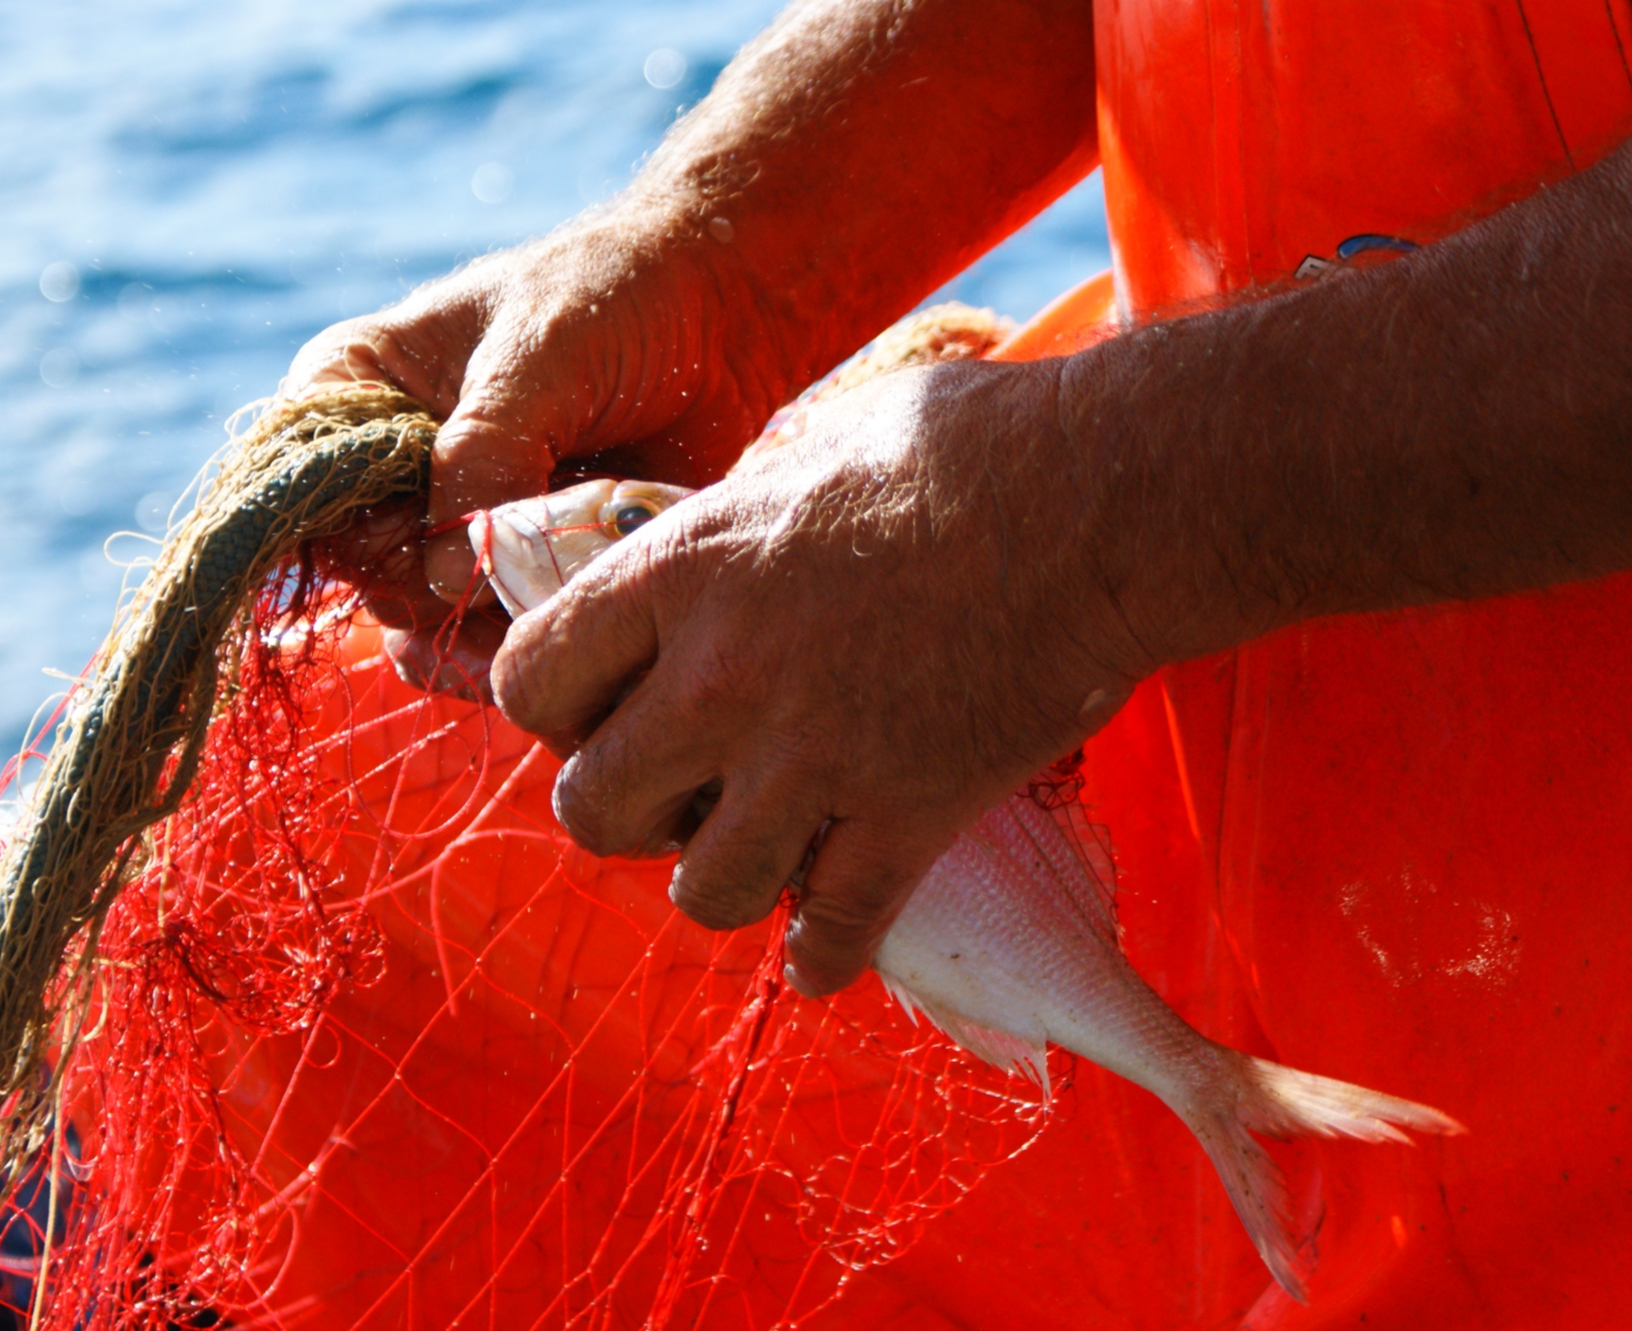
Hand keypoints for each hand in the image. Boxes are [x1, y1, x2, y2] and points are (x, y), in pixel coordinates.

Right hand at [285, 213, 792, 689]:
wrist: (722, 314)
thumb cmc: (617, 299)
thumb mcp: (542, 353)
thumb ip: (487, 453)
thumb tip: (445, 571)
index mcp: (360, 388)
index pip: (302, 484)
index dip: (349, 530)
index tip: (413, 540)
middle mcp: (392, 468)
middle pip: (364, 571)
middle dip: (428, 594)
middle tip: (501, 582)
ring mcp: (456, 526)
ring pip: (424, 622)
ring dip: (478, 637)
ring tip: (542, 612)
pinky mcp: (520, 569)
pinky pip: (491, 640)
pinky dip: (524, 648)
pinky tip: (563, 630)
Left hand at [490, 358, 1147, 994]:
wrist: (1101, 501)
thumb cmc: (961, 446)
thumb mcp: (805, 448)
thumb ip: (733, 524)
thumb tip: (706, 547)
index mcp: (681, 571)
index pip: (530, 680)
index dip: (556, 706)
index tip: (603, 706)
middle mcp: (722, 678)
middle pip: (590, 809)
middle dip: (625, 808)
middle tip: (675, 788)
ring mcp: (813, 760)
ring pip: (701, 893)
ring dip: (723, 879)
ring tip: (760, 849)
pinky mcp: (907, 820)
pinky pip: (832, 936)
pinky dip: (823, 953)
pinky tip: (826, 940)